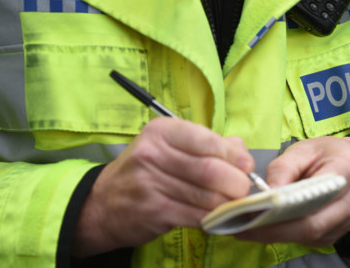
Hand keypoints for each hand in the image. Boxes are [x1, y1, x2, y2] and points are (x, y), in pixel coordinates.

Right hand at [72, 117, 252, 256]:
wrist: (103, 204)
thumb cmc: (146, 171)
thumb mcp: (169, 147)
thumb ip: (208, 144)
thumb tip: (242, 153)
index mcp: (161, 132)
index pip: (207, 140)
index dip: (234, 155)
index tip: (246, 165)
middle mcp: (153, 154)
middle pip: (210, 170)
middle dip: (236, 182)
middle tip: (243, 189)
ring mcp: (150, 184)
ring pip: (206, 196)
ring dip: (228, 203)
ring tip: (233, 204)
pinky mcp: (154, 212)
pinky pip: (196, 216)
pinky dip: (213, 218)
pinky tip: (217, 216)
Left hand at [234, 136, 349, 246]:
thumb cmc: (328, 153)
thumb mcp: (304, 148)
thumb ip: (284, 167)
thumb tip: (267, 192)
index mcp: (345, 171)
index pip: (314, 198)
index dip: (283, 210)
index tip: (254, 212)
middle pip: (311, 225)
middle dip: (274, 230)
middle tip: (243, 227)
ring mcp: (348, 220)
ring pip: (310, 236)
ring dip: (278, 235)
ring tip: (249, 227)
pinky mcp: (339, 231)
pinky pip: (312, 239)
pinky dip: (288, 235)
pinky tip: (269, 227)